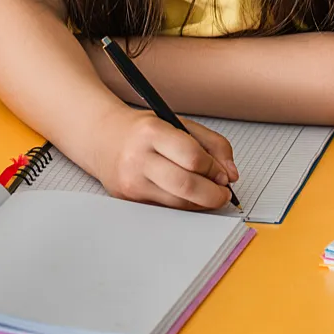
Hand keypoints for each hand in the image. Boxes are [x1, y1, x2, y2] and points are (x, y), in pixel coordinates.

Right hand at [88, 112, 238, 210]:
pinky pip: (166, 209)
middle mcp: (138, 158)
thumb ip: (212, 144)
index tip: (224, 173)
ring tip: (208, 193)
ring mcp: (131, 183)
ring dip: (201, 203)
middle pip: (186, 186)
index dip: (215, 169)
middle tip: (223, 193)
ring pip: (178, 203)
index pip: (192, 157)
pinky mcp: (129, 200)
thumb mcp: (179, 123)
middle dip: (213, 194)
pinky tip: (187, 196)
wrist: (102, 138)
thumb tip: (231, 174)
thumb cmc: (144, 131)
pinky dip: (183, 205)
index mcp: (152, 132)